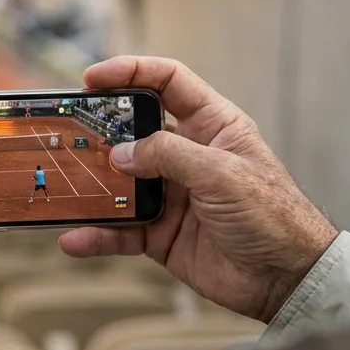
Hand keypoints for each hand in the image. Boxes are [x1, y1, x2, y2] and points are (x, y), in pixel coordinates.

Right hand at [59, 57, 338, 322]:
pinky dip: (97, 234)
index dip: (131, 72)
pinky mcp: (160, 233)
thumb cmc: (273, 216)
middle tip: (67, 130)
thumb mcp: (221, 172)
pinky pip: (120, 229)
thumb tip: (120, 153)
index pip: (167, 82)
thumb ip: (168, 155)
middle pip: (133, 130)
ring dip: (91, 185)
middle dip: (99, 130)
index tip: (93, 78)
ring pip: (119, 182)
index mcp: (212, 126)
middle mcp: (188, 155)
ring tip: (63, 186)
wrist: (286, 278)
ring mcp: (171, 194)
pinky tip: (75, 238)